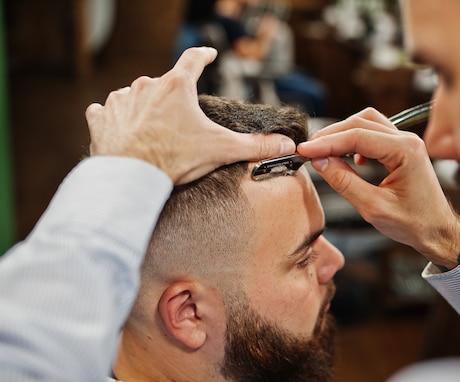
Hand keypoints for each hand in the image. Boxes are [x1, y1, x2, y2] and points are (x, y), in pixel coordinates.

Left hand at [85, 47, 294, 184]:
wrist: (131, 177)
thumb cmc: (174, 158)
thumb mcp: (220, 150)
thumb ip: (254, 145)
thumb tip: (285, 143)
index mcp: (176, 86)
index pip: (193, 60)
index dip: (203, 56)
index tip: (208, 54)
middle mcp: (146, 85)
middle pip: (165, 83)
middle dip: (172, 98)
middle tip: (180, 121)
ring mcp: (121, 100)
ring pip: (136, 96)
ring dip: (144, 107)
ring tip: (153, 131)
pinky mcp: (102, 117)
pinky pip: (107, 110)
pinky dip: (116, 118)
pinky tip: (124, 132)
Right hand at [298, 108, 459, 268]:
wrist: (438, 231)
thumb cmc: (414, 223)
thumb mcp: (373, 207)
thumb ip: (344, 182)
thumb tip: (320, 162)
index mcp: (405, 151)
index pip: (357, 136)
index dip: (327, 142)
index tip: (305, 150)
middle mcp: (407, 140)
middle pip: (361, 122)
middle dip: (332, 134)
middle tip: (309, 149)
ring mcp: (406, 142)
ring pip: (367, 123)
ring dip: (343, 134)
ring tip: (324, 151)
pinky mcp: (402, 149)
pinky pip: (374, 133)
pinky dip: (356, 140)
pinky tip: (350, 159)